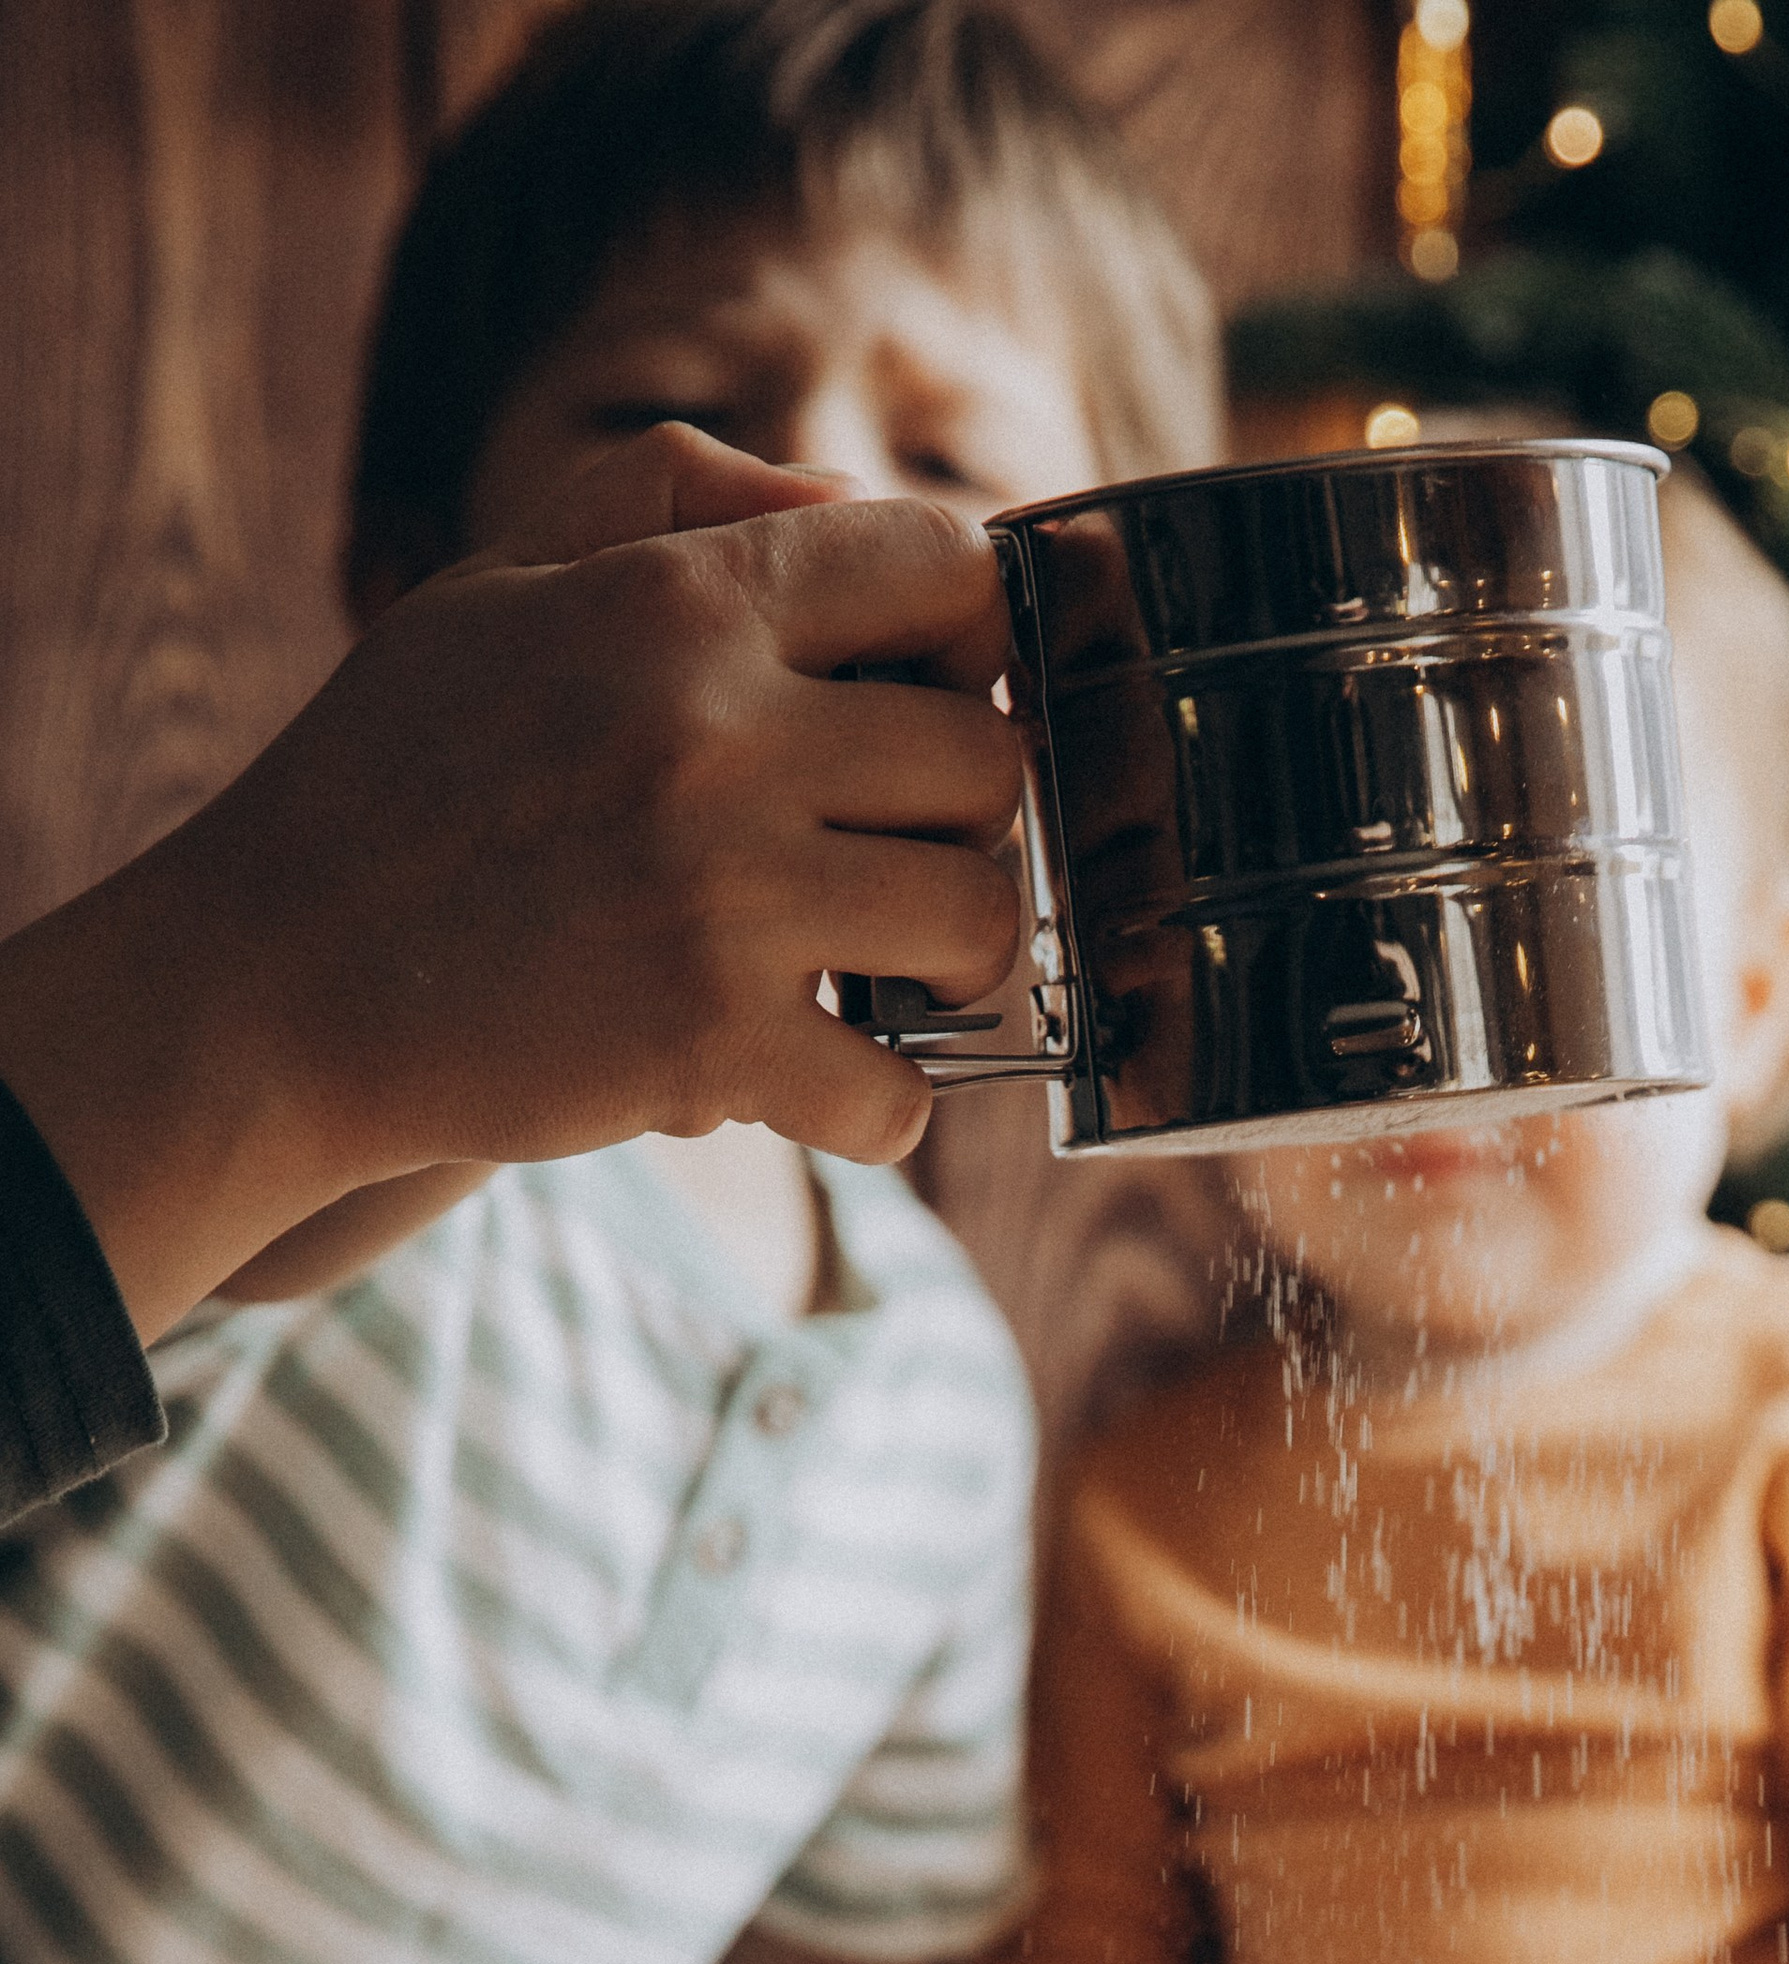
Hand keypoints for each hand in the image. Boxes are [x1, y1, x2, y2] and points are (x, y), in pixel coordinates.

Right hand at [0, 425, 1023, 1337]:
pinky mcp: (709, 1047)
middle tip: (902, 855)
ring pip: (976, 919)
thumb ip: (670, 502)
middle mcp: (719, 736)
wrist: (272, 980)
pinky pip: (898, 1092)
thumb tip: (843, 504)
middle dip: (964, 817)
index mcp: (681, 600)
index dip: (972, 635)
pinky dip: (880, 1107)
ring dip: (949, 960)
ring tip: (883, 971)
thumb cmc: (395, 776)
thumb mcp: (498, 580)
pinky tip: (823, 1082)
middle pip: (988, 760)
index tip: (932, 697)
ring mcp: (723, 897)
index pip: (947, 566)